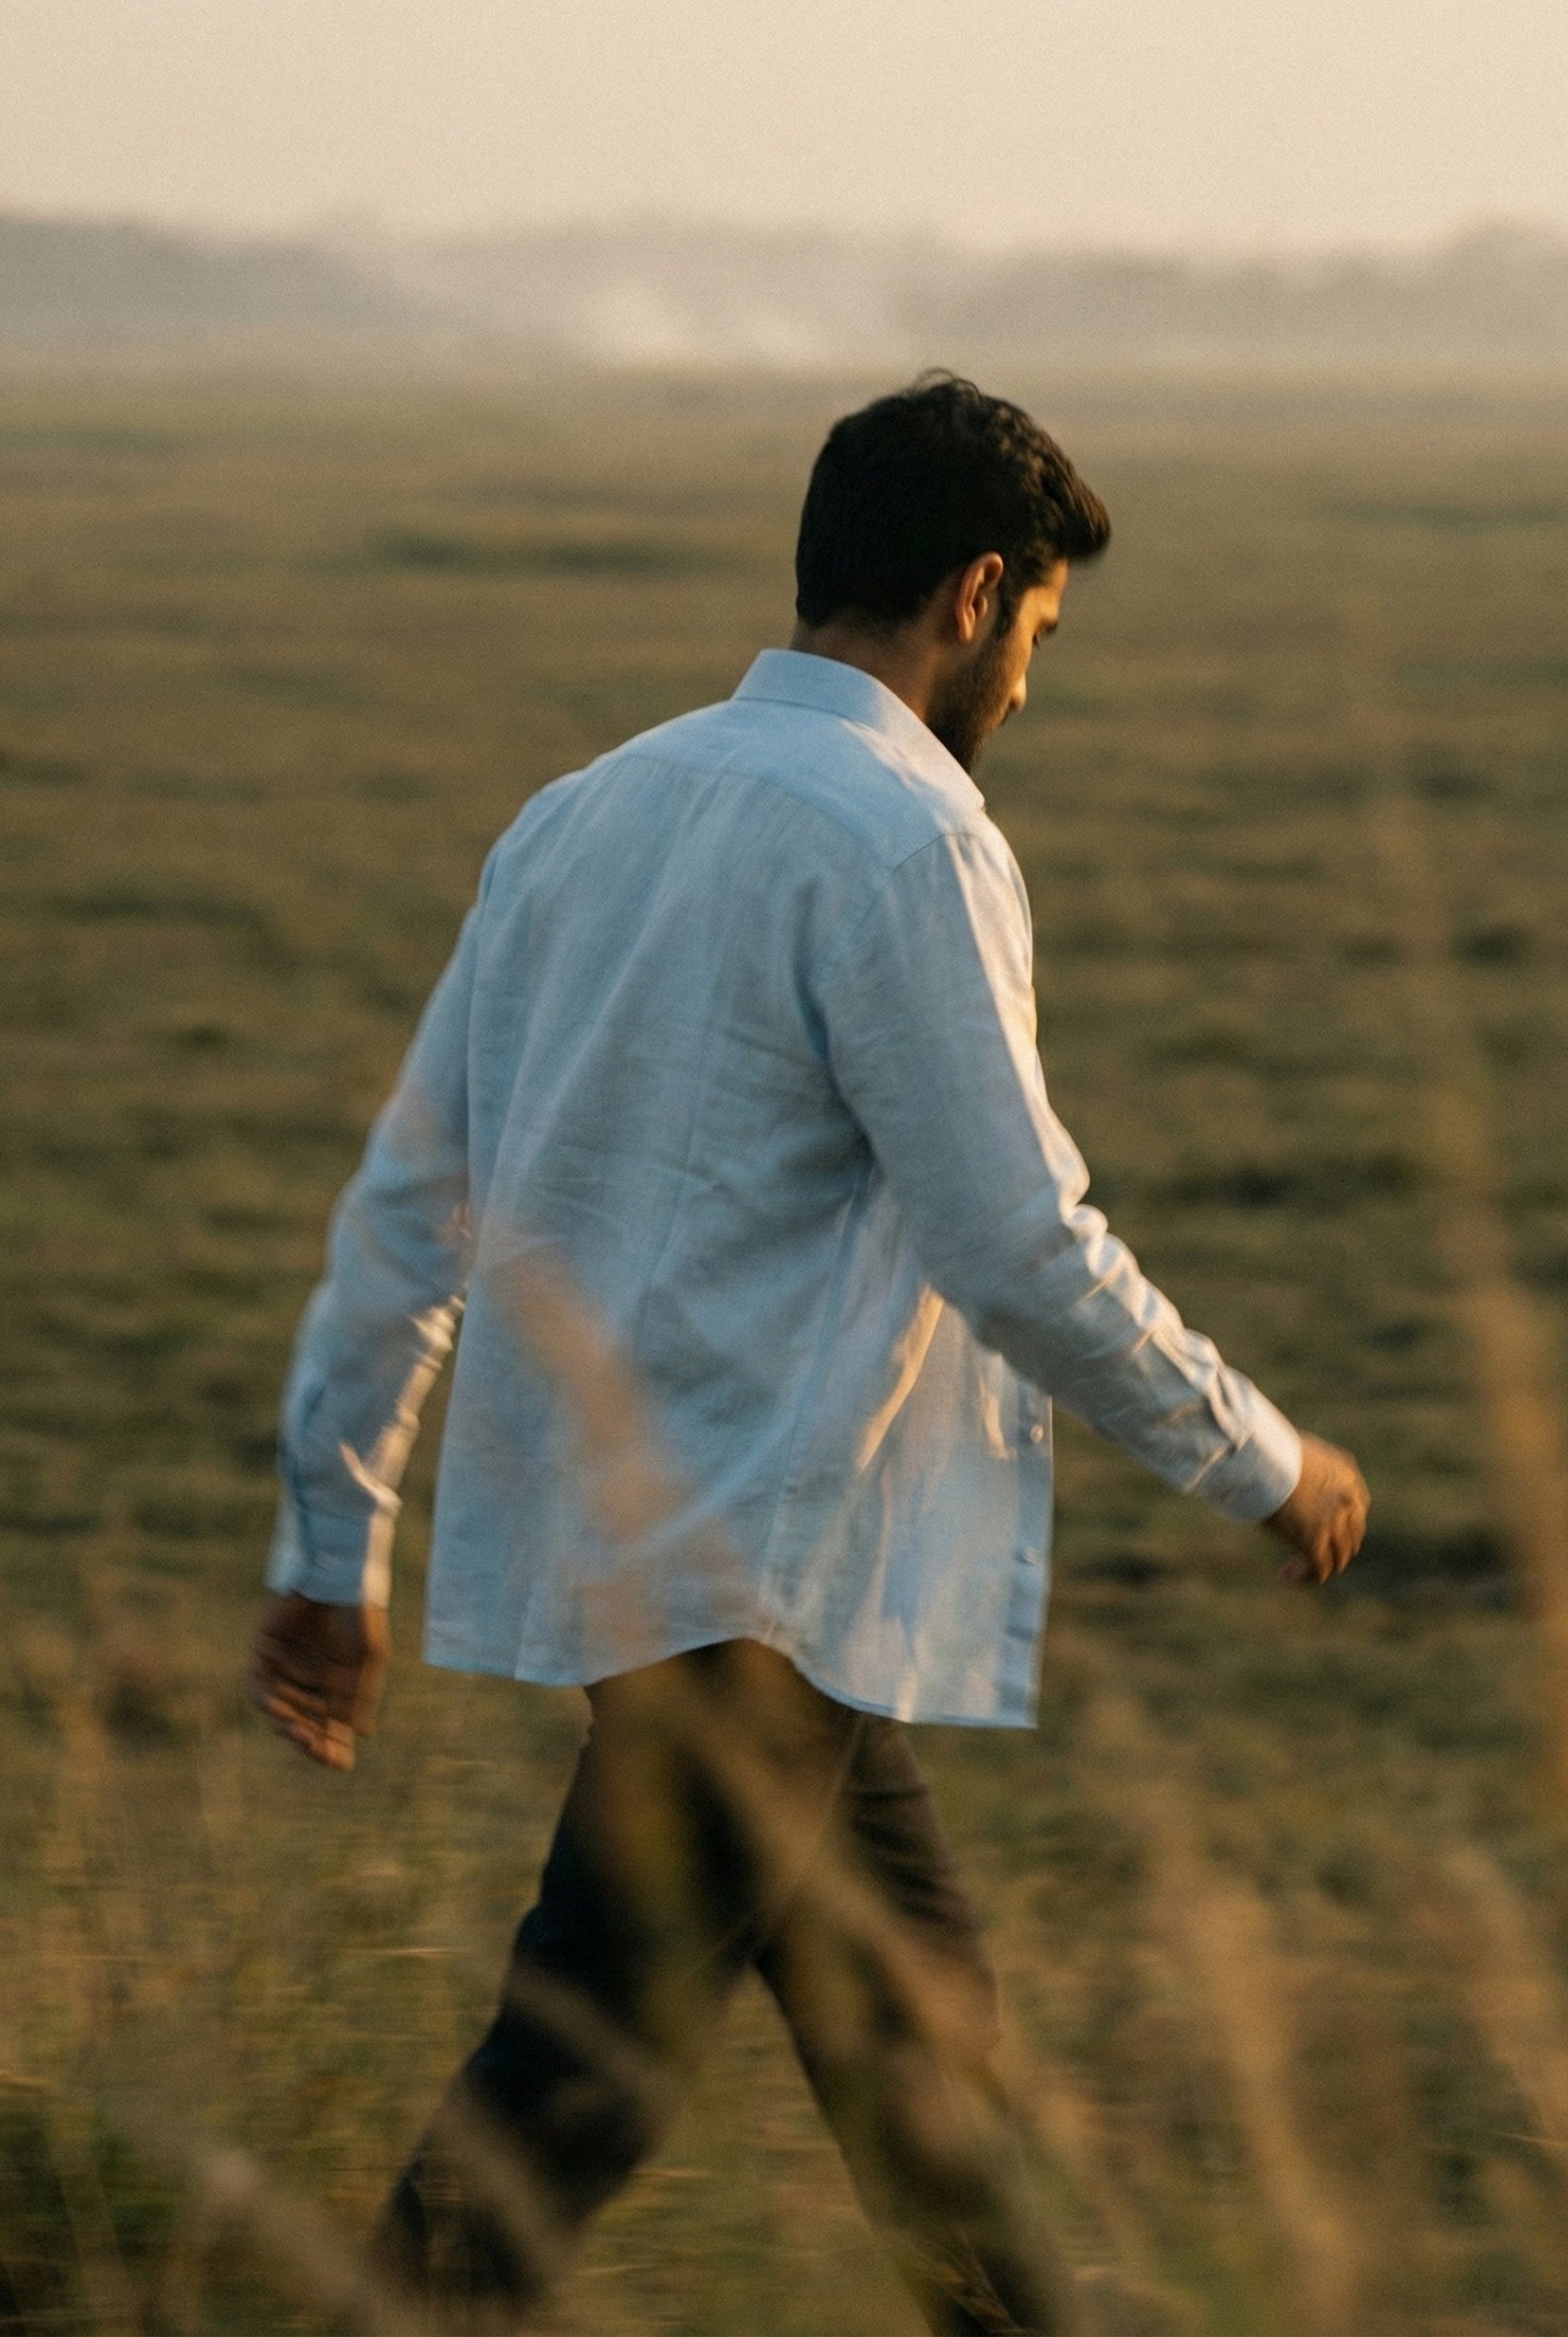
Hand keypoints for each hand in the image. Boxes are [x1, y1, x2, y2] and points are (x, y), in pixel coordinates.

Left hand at [249, 1592, 389, 1769]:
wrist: (340, 1576)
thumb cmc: (360, 1615)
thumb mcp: (369, 1657)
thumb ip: (363, 1693)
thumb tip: (361, 1734)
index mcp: (337, 1690)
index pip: (333, 1730)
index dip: (333, 1749)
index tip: (338, 1760)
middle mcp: (310, 1684)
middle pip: (305, 1726)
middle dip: (308, 1741)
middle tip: (313, 1746)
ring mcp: (287, 1670)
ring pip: (280, 1710)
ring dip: (286, 1723)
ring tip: (297, 1730)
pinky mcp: (266, 1652)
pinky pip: (259, 1685)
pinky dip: (266, 1699)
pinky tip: (277, 1707)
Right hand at [1265, 1433, 1368, 1585]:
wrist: (1261, 1457)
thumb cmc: (1265, 1448)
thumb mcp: (1295, 1452)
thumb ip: (1302, 1468)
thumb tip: (1282, 1476)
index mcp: (1347, 1475)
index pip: (1355, 1510)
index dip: (1339, 1526)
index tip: (1317, 1534)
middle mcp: (1349, 1500)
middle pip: (1351, 1537)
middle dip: (1330, 1550)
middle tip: (1305, 1556)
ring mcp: (1335, 1522)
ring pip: (1338, 1558)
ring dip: (1316, 1567)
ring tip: (1291, 1570)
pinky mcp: (1316, 1539)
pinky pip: (1320, 1569)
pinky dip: (1305, 1576)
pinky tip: (1285, 1575)